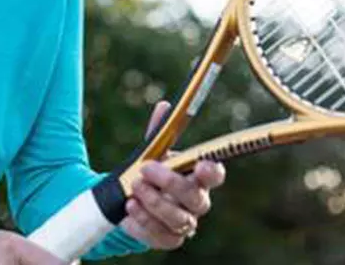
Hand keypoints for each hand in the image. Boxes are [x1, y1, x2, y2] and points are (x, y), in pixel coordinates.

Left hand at [120, 101, 225, 249]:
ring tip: (133, 190)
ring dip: (153, 204)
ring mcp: (184, 222)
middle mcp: (197, 201)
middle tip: (146, 170)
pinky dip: (142, 223)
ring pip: (177, 219)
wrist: (136, 199)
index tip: (201, 164)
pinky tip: (129, 210)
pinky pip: (159, 236)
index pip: (215, 175)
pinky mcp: (168, 239)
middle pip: (194, 198)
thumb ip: (160, 133)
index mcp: (198, 176)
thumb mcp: (155, 152)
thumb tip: (164, 106)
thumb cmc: (153, 172)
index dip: (212, 171)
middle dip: (170, 183)